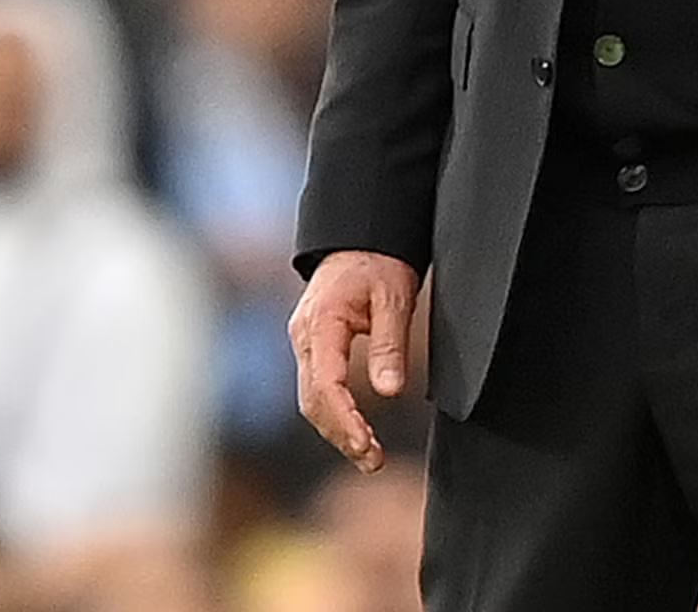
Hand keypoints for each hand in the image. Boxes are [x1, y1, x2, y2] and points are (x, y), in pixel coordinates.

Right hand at [289, 249, 419, 471]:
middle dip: (340, 435)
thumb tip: (390, 392)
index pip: (325, 384)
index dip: (344, 421)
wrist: (360, 236)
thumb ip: (389, 344)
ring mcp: (304, 341)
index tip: (367, 447)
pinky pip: (316, 387)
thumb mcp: (393, 297)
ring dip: (337, 430)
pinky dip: (334, 413)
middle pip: (312, 399)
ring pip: (311, 398)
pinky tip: (356, 431)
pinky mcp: (312, 346)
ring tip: (369, 456)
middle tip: (372, 461)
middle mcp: (304, 336)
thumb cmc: (378, 261)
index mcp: (321, 323)